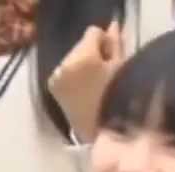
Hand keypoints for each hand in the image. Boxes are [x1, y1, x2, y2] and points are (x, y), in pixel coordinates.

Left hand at [48, 22, 124, 142]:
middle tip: (106, 76)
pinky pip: (66, 72)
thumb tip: (111, 29)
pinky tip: (85, 92)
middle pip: (80, 45)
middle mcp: (63, 66)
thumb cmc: (116, 105)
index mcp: (81, 59)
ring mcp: (55, 78)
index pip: (93, 33)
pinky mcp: (52, 89)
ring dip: (83, 66)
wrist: (97, 139)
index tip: (112, 61)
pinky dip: (75, 77)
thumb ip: (116, 46)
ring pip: (72, 59)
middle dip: (92, 55)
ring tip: (96, 86)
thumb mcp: (122, 72)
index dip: (105, 44)